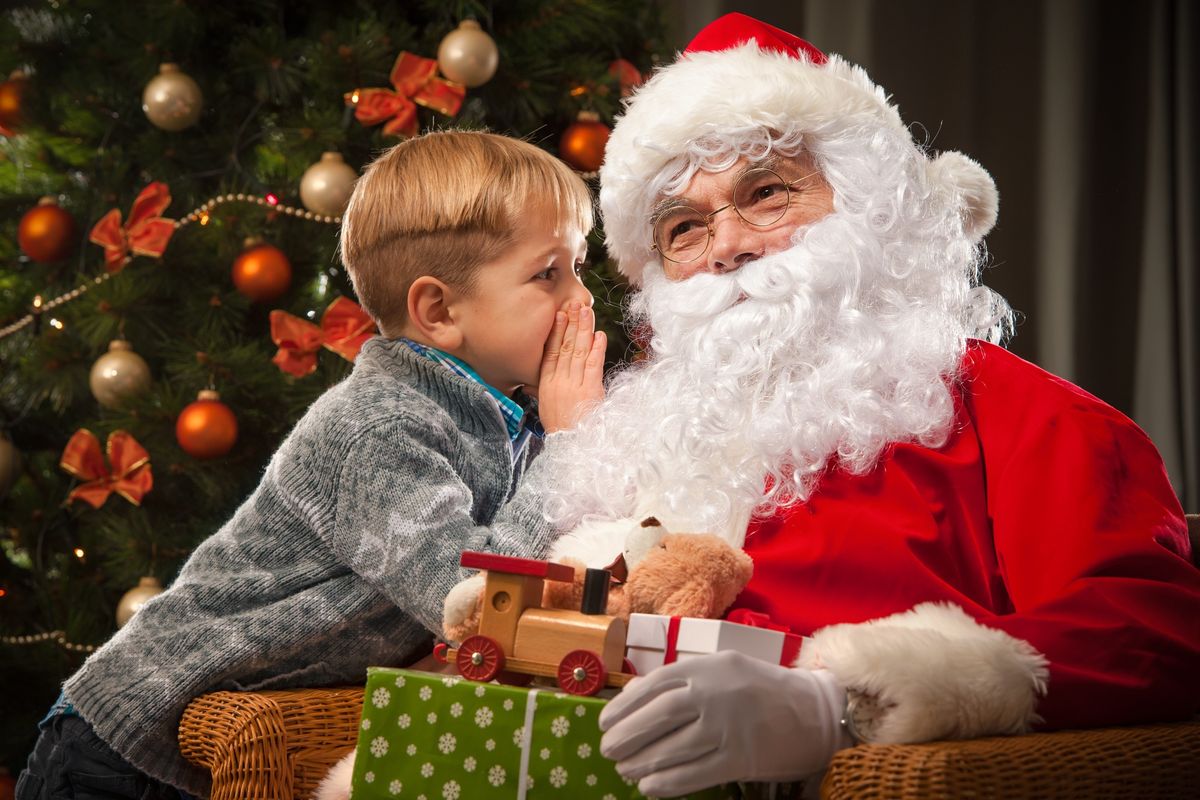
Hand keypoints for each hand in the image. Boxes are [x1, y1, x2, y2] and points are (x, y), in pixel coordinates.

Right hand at [536, 301, 606, 432]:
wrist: (570, 445)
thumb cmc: (561, 427)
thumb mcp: (546, 405)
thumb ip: (547, 387)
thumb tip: (546, 374)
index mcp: (546, 383)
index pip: (551, 351)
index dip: (557, 331)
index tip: (561, 314)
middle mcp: (559, 381)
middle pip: (566, 346)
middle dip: (572, 323)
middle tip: (576, 304)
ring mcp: (575, 385)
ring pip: (579, 352)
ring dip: (584, 330)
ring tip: (587, 312)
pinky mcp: (590, 391)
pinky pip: (593, 366)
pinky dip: (597, 350)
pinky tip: (599, 335)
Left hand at [599, 652, 850, 796]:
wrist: (814, 711)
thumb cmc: (760, 688)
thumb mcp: (720, 668)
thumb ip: (679, 678)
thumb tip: (631, 696)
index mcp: (704, 667)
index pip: (652, 686)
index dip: (623, 708)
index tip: (604, 723)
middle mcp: (712, 694)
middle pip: (656, 718)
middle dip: (626, 737)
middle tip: (608, 750)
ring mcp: (725, 728)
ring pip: (670, 750)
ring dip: (641, 764)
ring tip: (625, 770)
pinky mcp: (739, 759)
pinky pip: (692, 775)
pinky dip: (666, 784)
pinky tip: (649, 787)